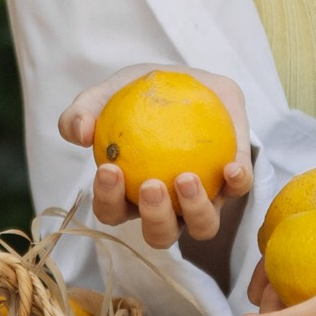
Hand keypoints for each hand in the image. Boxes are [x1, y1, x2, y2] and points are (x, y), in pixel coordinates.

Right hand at [58, 65, 252, 251]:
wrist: (185, 81)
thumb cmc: (139, 96)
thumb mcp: (106, 95)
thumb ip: (84, 112)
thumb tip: (77, 133)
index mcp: (130, 195)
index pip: (113, 211)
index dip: (108, 201)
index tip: (109, 170)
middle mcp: (167, 208)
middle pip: (159, 234)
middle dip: (155, 218)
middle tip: (151, 185)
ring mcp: (202, 201)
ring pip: (202, 226)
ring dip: (195, 209)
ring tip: (186, 178)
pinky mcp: (233, 183)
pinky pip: (238, 189)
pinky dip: (236, 182)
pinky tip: (230, 166)